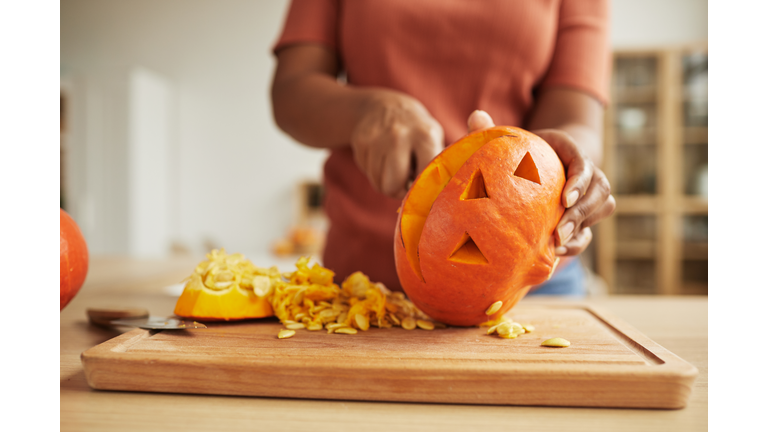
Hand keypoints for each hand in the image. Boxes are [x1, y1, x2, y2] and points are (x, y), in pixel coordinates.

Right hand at [351, 90, 443, 198]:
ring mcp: (376, 137)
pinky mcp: (360, 141)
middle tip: (405, 181)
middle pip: (393, 186)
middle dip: (399, 190)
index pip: (422, 180)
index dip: (421, 191)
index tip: (422, 189)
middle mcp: (399, 135)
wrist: (384, 106)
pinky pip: (367, 173)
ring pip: (378, 183)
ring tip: (394, 167)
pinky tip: (381, 158)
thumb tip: (439, 192)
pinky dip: (375, 171)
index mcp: (425, 136)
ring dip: (386, 181)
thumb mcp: (434, 139)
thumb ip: (438, 164)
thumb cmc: (416, 130)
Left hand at [466, 110, 614, 256]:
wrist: (531, 169)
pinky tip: (555, 252)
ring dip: (582, 227)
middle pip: (599, 191)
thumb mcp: (505, 141)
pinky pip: (591, 230)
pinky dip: (577, 243)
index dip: (579, 181)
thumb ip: (489, 131)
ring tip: (557, 244)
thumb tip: (476, 114)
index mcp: (568, 150)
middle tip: (560, 230)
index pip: (583, 164)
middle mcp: (586, 171)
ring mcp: (589, 194)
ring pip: (602, 208)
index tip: (564, 199)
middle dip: (582, 212)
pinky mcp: (584, 215)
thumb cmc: (516, 153)